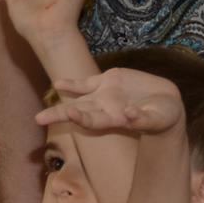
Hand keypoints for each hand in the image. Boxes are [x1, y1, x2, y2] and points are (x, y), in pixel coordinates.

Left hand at [36, 67, 183, 134]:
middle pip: (76, 112)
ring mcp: (104, 95)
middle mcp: (104, 109)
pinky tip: (58, 84)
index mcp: (115, 120)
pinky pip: (86, 83)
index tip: (70, 113)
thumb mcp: (156, 118)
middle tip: (38, 118)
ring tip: (41, 108)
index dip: (81, 117)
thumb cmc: (163, 117)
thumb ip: (142, 118)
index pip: (93, 121)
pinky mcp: (108, 81)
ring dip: (60, 100)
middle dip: (58, 114)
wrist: (165, 103)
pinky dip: (73, 84)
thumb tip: (128, 114)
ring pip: (77, 98)